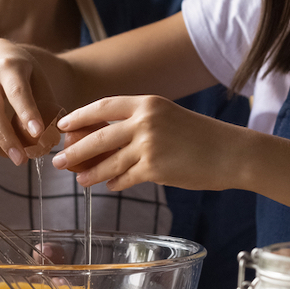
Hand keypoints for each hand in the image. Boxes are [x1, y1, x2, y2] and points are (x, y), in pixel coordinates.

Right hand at [0, 38, 63, 164]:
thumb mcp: (37, 76)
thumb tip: (56, 133)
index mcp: (8, 67)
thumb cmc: (20, 69)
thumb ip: (46, 101)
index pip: (17, 92)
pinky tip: (6, 150)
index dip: (27, 113)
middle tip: (22, 160)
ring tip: (17, 158)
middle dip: (7, 138)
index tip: (38, 133)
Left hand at [51, 95, 247, 191]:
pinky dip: (114, 183)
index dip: (79, 116)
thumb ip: (137, 124)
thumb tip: (102, 141)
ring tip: (79, 179)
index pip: (103, 106)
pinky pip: (125, 178)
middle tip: (58, 160)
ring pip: (108, 162)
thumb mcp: (167, 118)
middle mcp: (145, 121)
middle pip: (98, 137)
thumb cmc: (200, 136)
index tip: (63, 126)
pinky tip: (109, 186)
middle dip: (75, 150)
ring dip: (90, 172)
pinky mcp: (155, 169)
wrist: (231, 152)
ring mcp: (149, 145)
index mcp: (147, 103)